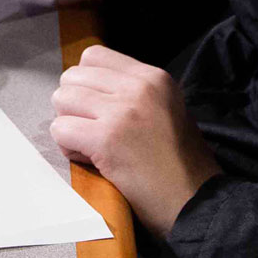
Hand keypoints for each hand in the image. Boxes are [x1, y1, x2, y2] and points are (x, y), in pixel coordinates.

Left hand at [49, 45, 222, 231]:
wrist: (196, 202)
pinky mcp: (107, 139)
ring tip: (90, 145)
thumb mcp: (165, 109)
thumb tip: (86, 87)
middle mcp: (139, 86)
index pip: (94, 56)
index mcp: (153, 77)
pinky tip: (90, 159)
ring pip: (62, 99)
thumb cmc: (179, 164)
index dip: (86, 83)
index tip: (97, 108)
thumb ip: (131, 93)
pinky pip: (61, 129)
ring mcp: (122, 111)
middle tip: (92, 130)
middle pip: (73, 77)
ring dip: (69, 124)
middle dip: (74, 105)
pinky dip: (67, 146)